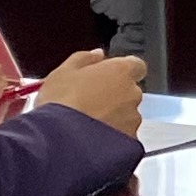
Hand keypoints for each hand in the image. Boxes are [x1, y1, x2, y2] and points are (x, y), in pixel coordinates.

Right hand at [29, 48, 147, 138]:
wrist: (60, 140)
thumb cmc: (60, 103)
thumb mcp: (64, 71)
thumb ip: (84, 58)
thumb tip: (97, 55)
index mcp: (120, 71)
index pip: (135, 65)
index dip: (120, 71)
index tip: (106, 75)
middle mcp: (132, 93)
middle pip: (129, 91)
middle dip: (114, 95)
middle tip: (88, 102)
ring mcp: (133, 118)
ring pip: (127, 114)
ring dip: (113, 116)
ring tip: (86, 123)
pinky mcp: (130, 140)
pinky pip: (123, 135)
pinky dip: (112, 136)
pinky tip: (92, 138)